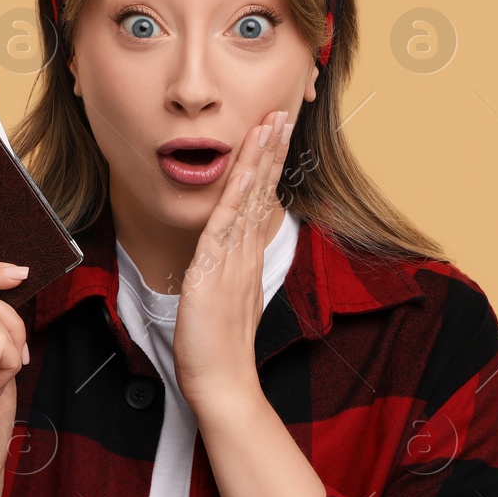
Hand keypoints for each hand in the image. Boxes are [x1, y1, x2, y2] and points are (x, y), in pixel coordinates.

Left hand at [172, 108, 293, 404]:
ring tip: (272, 123)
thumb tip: (225, 265)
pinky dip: (238, 187)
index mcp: (246, 260)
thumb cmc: (217, 352)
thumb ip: (228, 280)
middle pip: (262, 191)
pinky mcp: (216, 266)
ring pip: (250, 197)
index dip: (267, 168)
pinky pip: (228, 218)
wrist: (221, 383)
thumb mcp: (226, 305)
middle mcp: (245, 253)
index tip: (274, 137)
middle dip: (271, 151)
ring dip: (261, 158)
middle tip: (281, 114)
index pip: (260, 203)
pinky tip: (245, 163)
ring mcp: (234, 258)